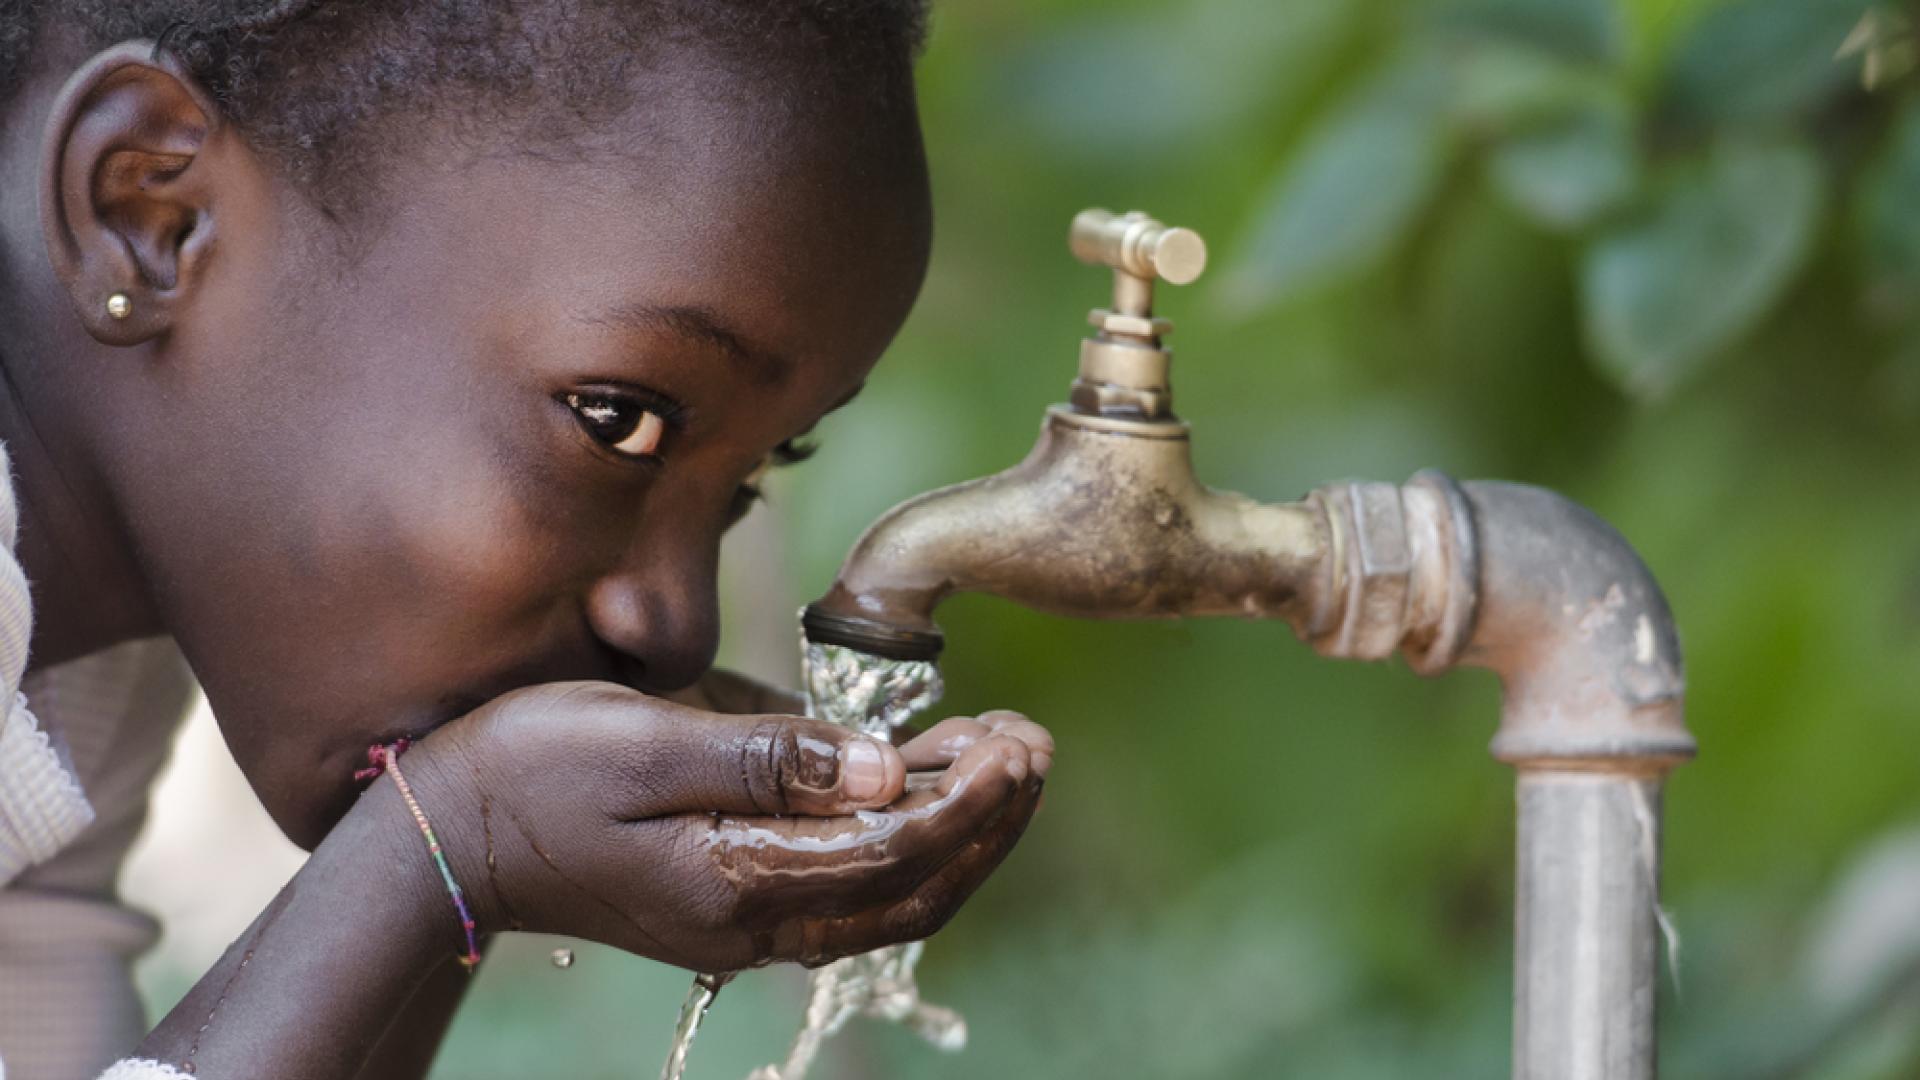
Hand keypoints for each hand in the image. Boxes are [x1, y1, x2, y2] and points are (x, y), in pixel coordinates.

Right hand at [380, 683, 1050, 971]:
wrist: (449, 835)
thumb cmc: (534, 768)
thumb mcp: (646, 740)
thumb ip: (770, 757)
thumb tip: (886, 769)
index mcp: (738, 880)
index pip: (895, 851)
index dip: (969, 799)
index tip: (1017, 742)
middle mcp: (755, 920)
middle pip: (912, 889)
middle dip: (986, 820)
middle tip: (1032, 744)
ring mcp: (746, 921)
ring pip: (890, 898)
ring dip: (958, 834)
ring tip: (1005, 758)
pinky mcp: (735, 900)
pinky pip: (850, 886)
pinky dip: (907, 843)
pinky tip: (928, 783)